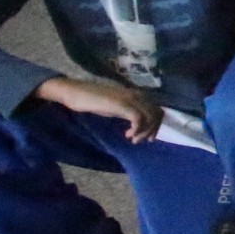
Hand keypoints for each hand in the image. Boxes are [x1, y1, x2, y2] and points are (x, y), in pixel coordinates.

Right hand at [37, 75, 161, 143]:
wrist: (76, 92)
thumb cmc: (94, 100)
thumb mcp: (116, 107)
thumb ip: (129, 112)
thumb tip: (139, 124)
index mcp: (137, 94)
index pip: (157, 110)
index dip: (156, 125)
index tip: (148, 138)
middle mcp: (137, 95)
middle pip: (157, 114)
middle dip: (152, 130)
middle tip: (139, 141)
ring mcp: (130, 98)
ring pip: (149, 117)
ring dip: (143, 132)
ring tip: (132, 139)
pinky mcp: (122, 104)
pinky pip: (138, 119)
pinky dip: (136, 130)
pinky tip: (127, 135)